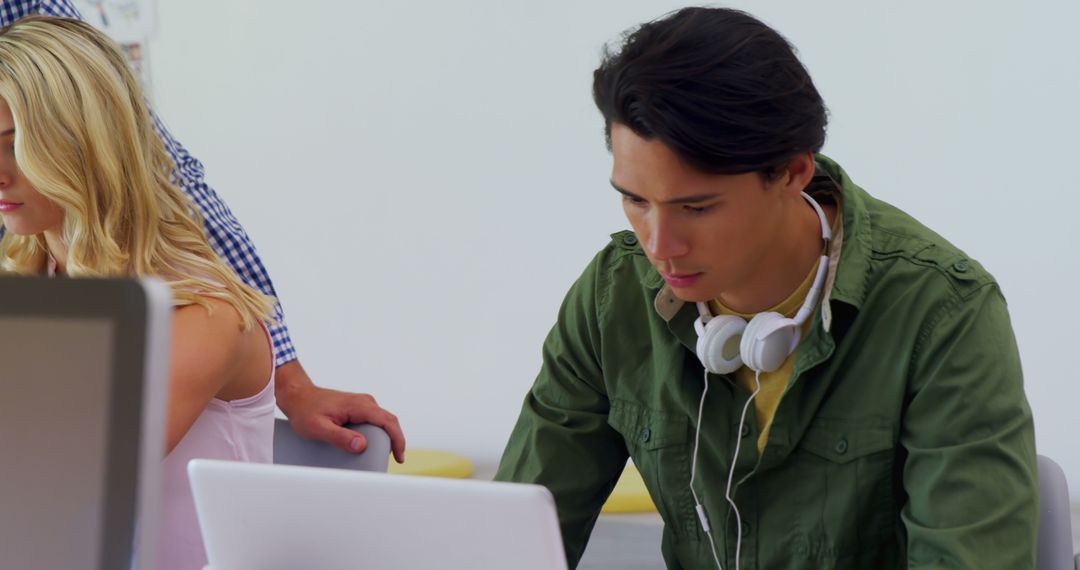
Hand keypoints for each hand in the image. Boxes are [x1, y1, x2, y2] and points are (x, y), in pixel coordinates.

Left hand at [275, 360, 405, 462]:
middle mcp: (365, 402)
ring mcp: (362, 403)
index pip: (388, 421)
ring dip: (387, 437)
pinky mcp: (358, 407)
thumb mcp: (319, 428)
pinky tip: (372, 445)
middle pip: (389, 421)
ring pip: (383, 421)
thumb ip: (340, 437)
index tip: (399, 457)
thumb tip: (361, 445)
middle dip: (395, 441)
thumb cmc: (305, 410)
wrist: (297, 395)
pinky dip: (379, 433)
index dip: (398, 440)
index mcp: (359, 405)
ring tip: (383, 455)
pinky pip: (375, 420)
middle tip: (394, 460)